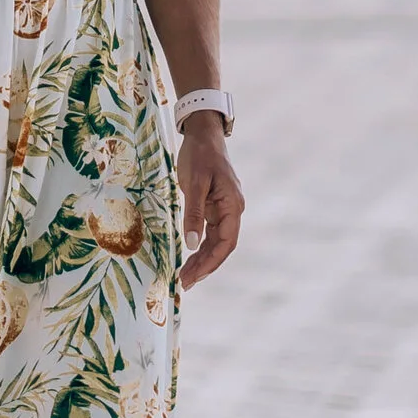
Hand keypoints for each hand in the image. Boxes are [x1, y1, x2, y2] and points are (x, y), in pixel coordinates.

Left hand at [176, 117, 244, 291]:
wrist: (203, 134)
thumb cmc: (200, 155)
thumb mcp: (194, 184)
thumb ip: (193, 214)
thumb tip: (190, 244)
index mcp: (233, 206)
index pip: (226, 243)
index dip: (210, 263)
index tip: (192, 277)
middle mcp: (232, 210)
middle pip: (221, 247)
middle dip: (204, 267)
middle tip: (184, 283)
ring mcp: (224, 210)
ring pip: (215, 242)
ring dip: (201, 260)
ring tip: (184, 277)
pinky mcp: (213, 207)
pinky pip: (208, 233)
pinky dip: (199, 247)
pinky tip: (189, 258)